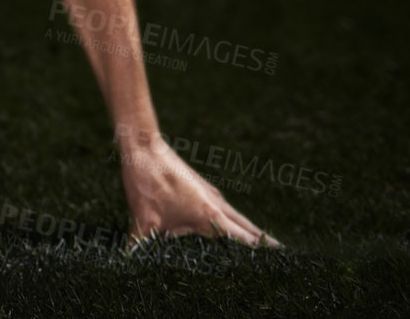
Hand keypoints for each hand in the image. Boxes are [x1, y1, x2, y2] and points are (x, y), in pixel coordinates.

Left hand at [118, 135, 278, 248]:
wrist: (142, 146)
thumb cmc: (146, 181)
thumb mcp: (143, 219)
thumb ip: (139, 245)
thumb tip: (128, 264)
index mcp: (209, 215)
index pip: (244, 239)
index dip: (261, 253)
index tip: (279, 264)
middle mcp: (216, 204)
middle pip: (248, 228)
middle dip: (264, 244)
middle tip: (281, 259)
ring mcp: (210, 194)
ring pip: (237, 217)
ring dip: (249, 232)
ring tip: (261, 247)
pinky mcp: (200, 188)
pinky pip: (224, 209)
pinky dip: (233, 221)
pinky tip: (225, 227)